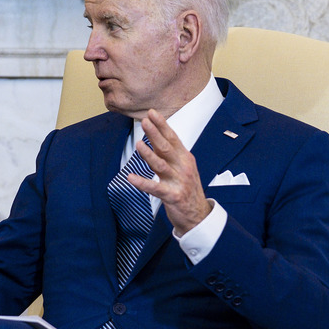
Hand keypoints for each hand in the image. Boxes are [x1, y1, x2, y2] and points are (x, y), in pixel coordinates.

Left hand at [127, 109, 210, 235]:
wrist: (198, 215)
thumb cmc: (186, 188)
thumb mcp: (181, 167)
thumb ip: (168, 154)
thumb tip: (154, 138)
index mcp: (185, 158)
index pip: (172, 138)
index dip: (162, 125)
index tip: (151, 113)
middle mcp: (183, 167)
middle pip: (167, 148)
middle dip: (156, 134)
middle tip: (145, 121)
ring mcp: (179, 182)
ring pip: (161, 166)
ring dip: (149, 155)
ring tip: (139, 144)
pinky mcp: (173, 196)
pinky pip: (155, 188)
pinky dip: (142, 183)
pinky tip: (131, 178)